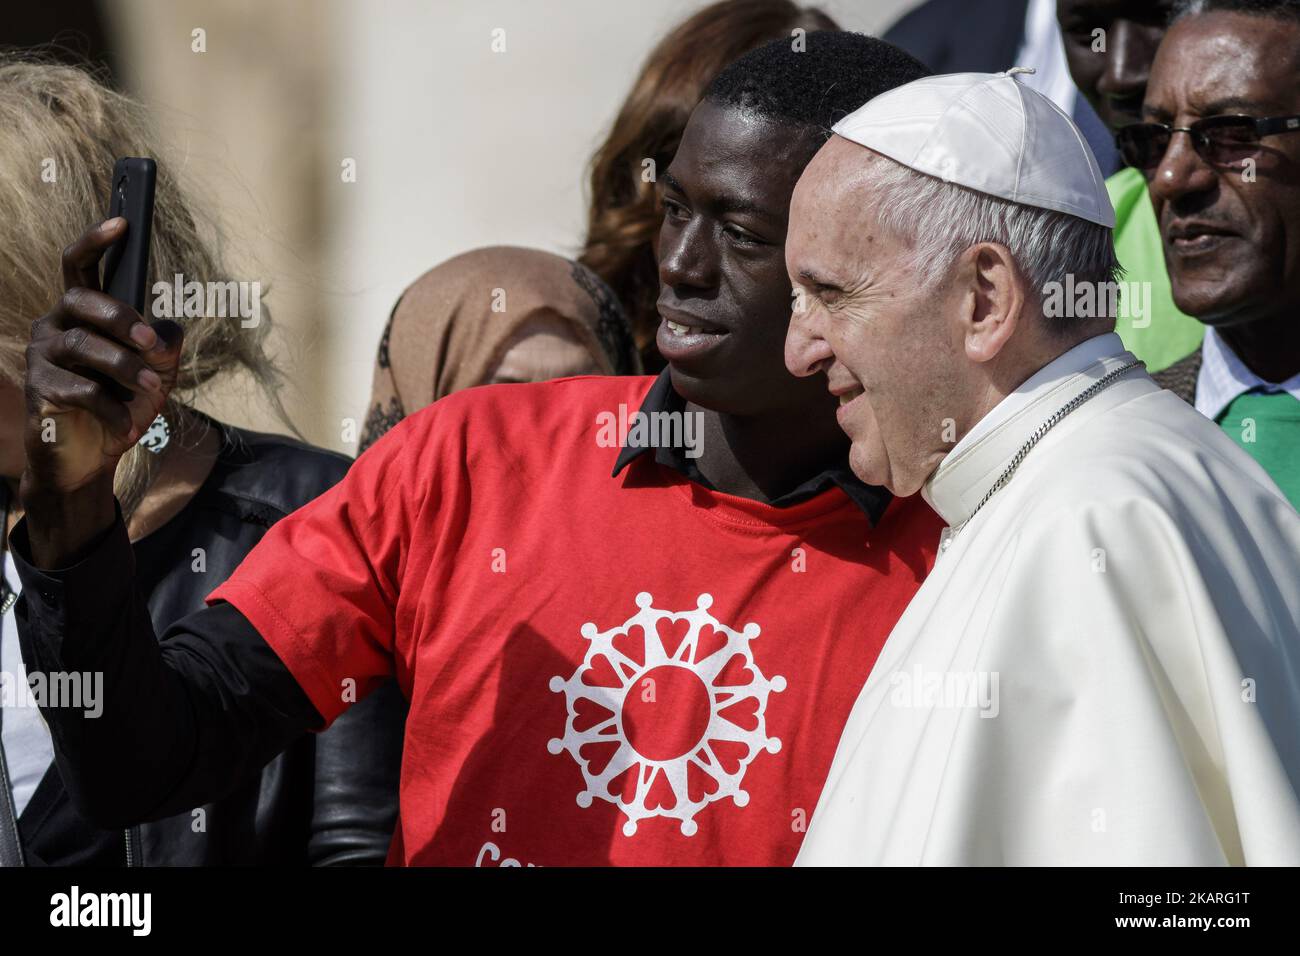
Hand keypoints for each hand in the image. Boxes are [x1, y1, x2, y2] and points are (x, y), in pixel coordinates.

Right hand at [20, 218, 183, 565]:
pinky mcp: (40, 392)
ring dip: (125, 368)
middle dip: (121, 319)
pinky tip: (126, 425)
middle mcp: (56, 326)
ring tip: (151, 389)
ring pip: (84, 346)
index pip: (81, 266)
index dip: (98, 241)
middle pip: (82, 300)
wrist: (96, 459)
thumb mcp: (157, 371)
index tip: (122, 222)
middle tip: (152, 345)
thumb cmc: (124, 404)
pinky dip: (112, 408)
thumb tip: (164, 329)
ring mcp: (42, 358)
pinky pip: (80, 389)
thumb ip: (164, 343)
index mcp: (83, 313)